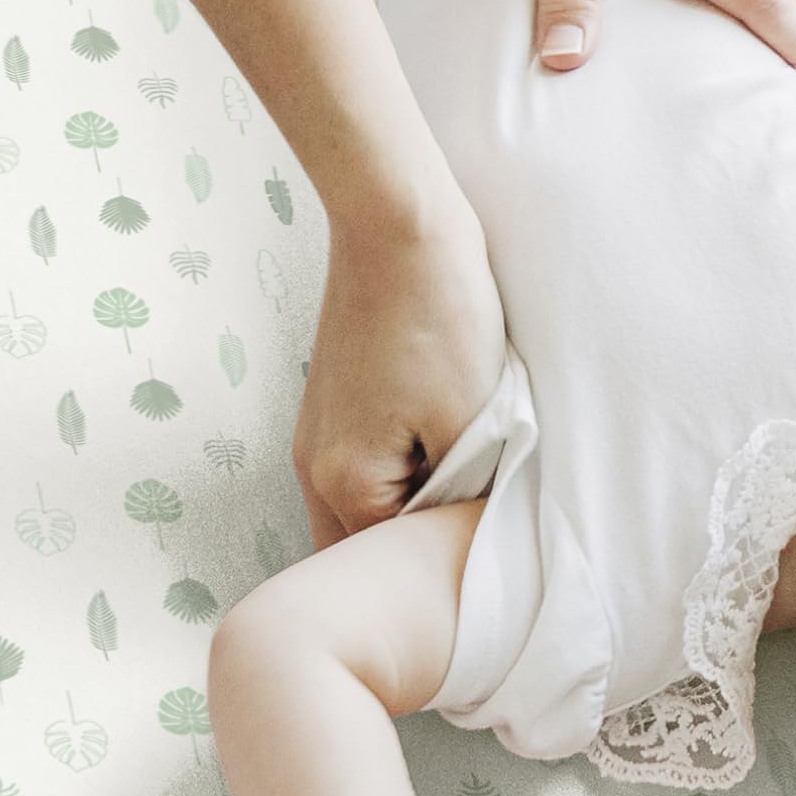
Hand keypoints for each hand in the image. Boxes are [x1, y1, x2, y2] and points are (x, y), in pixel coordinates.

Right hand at [292, 192, 505, 550]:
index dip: (437, 572)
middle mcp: (312, 469)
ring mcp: (315, 438)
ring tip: (461, 502)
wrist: (396, 224)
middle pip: (360, 554)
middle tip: (469, 552)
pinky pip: (361, 473)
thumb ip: (461, 498)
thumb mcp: (469, 423)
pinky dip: (398, 480)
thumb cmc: (438, 317)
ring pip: (360, 513)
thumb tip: (465, 541)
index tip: (484, 567)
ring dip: (405, 516)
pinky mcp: (330, 408)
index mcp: (343, 484)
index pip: (388, 570)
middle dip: (407, 560)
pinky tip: (441, 460)